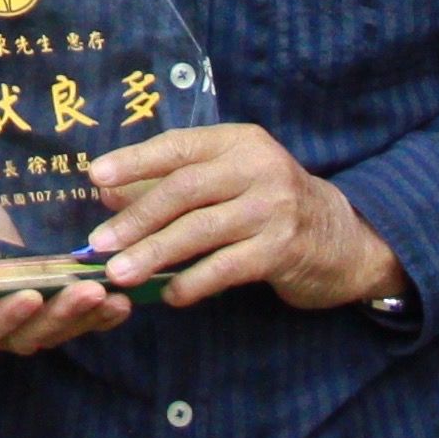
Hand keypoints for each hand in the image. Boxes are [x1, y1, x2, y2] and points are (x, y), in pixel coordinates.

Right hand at [0, 198, 131, 360]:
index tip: (29, 295)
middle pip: (20, 338)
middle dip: (57, 316)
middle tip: (89, 290)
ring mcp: (9, 324)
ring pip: (48, 333)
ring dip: (82, 317)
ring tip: (113, 297)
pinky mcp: (34, 312)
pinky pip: (65, 321)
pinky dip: (93, 315)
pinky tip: (120, 302)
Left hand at [90, 126, 406, 311]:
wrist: (343, 238)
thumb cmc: (270, 205)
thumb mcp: (226, 181)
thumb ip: (171, 183)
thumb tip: (108, 193)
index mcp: (239, 142)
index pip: (179, 146)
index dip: (135, 161)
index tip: (95, 177)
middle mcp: (258, 168)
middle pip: (184, 190)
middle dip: (137, 218)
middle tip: (98, 244)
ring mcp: (274, 209)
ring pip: (201, 231)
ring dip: (155, 254)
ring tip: (120, 273)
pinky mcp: (282, 249)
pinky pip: (226, 267)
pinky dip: (193, 282)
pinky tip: (169, 295)